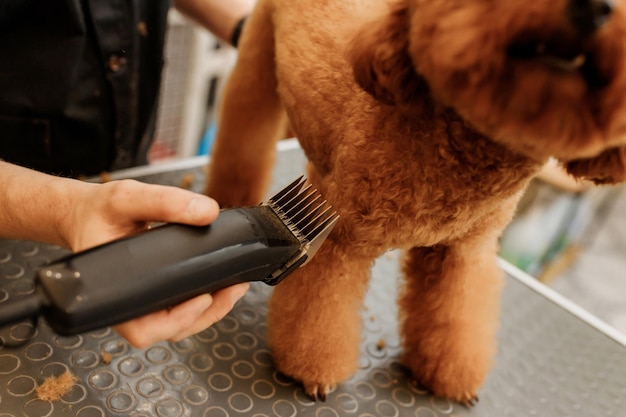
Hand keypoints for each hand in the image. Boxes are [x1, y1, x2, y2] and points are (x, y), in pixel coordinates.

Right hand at [64, 179, 248, 347]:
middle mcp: (127, 304)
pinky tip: (222, 283)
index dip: (176, 321)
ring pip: (178, 323)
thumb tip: (208, 212)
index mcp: (111, 293)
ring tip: (235, 287)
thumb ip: (164, 201)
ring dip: (210, 310)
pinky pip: (179, 308)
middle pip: (169, 330)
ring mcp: (143, 301)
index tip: (203, 299)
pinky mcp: (155, 293)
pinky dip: (204, 300)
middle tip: (233, 289)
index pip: (142, 329)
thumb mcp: (127, 197)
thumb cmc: (99, 212)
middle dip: (206, 314)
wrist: (85, 214)